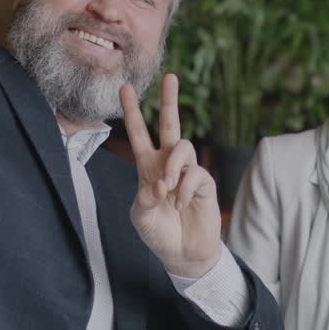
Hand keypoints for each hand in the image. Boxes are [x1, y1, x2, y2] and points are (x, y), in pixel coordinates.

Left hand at [121, 74, 220, 277]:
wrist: (181, 253)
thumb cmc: (158, 233)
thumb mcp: (140, 216)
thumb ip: (144, 198)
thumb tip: (161, 183)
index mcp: (148, 167)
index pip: (139, 134)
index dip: (132, 112)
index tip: (124, 88)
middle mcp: (168, 164)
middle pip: (170, 124)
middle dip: (169, 100)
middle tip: (170, 77)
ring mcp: (188, 171)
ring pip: (183, 147)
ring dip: (172, 166)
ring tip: (167, 189)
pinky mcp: (204, 182)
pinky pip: (194, 173)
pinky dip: (183, 190)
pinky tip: (179, 205)